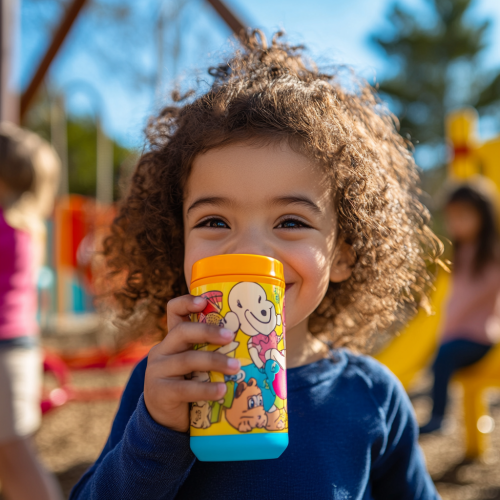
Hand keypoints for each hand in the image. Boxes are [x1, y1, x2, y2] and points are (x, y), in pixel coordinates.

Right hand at [144, 294, 240, 432]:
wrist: (167, 420)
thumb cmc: (191, 384)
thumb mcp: (197, 364)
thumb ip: (211, 351)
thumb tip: (252, 343)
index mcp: (173, 339)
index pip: (174, 311)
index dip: (186, 302)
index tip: (204, 302)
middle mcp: (162, 350)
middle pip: (182, 332)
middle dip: (208, 331)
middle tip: (230, 336)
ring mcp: (157, 371)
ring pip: (187, 360)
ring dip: (215, 361)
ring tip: (235, 367)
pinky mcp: (160, 392)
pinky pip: (185, 388)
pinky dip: (206, 389)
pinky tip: (222, 391)